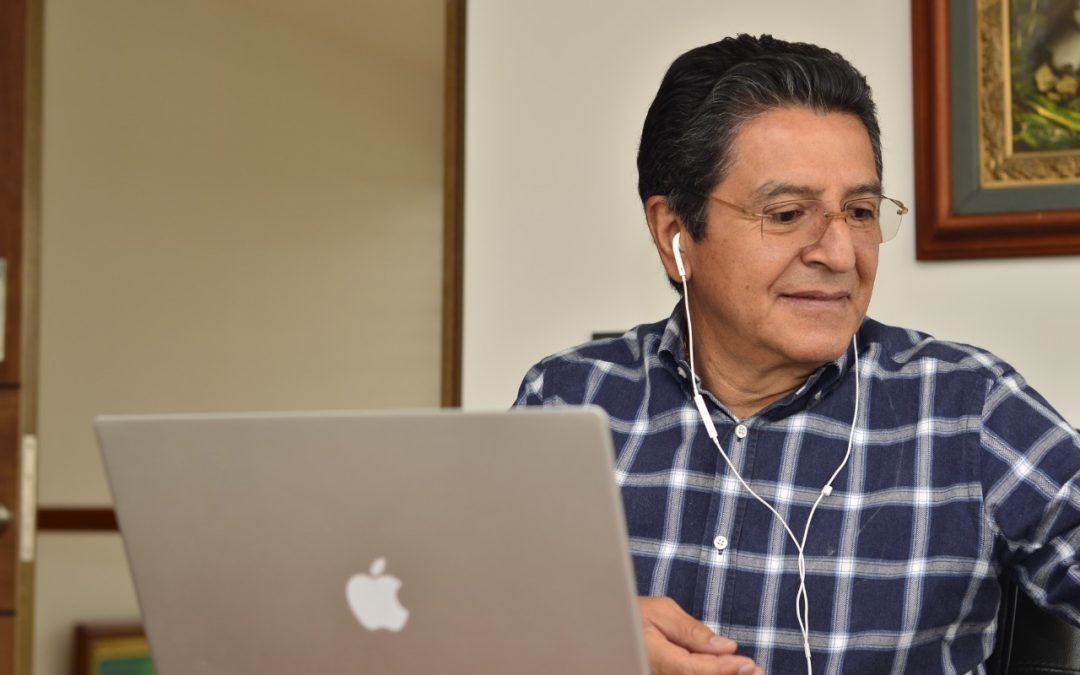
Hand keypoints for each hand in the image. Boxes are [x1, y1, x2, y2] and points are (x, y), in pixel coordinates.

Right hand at [639, 596, 762, 674]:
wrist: (609, 623)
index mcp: (655, 658)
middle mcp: (656, 674)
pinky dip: (708, 673)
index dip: (725, 668)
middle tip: (756, 670)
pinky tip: (726, 669)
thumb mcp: (663, 611)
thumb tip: (724, 646)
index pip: (696, 670)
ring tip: (749, 671)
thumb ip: (693, 631)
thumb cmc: (632, 612)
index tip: (749, 664)